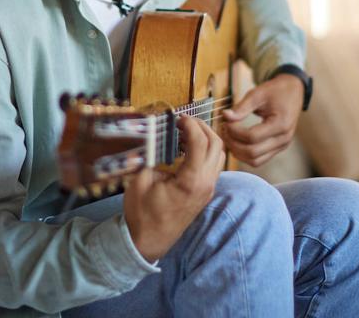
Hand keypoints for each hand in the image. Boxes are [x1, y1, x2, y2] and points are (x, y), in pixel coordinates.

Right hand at [123, 116, 224, 261]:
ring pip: (219, 154)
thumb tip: (155, 135)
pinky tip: (186, 148)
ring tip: (184, 132)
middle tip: (183, 121)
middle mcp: (206, 184)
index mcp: (192, 181)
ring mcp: (208, 189)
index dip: (190, 124)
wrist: (149, 241)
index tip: (178, 117)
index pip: (200, 142)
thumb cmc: (142, 214)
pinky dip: (205, 150)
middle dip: (202, 127)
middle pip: (217, 145)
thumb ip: (150, 155)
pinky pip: (213, 165)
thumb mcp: (140, 181)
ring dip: (206, 138)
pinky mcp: (205, 192)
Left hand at [221, 74, 302, 166]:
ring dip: (237, 152)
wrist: (293, 91)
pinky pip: (259, 159)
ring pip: (255, 161)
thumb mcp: (258, 94)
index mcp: (281, 124)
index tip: (225, 122)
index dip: (234, 132)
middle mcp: (283, 139)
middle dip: (233, 143)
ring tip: (228, 136)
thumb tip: (225, 116)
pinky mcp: (278, 148)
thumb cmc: (276, 91)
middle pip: (252, 152)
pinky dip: (245, 154)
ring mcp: (282, 146)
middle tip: (223, 130)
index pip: (252, 137)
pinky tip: (236, 142)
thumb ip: (241, 107)